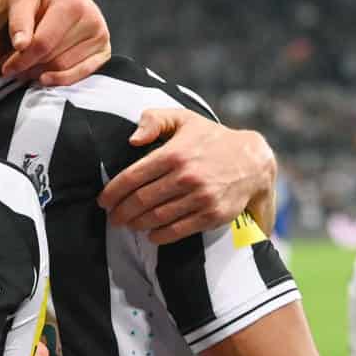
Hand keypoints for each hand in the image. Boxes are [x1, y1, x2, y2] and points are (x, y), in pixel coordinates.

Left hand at [0, 0, 110, 85]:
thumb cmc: (42, 2)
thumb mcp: (23, 3)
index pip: (43, 43)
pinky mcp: (104, 51)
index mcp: (71, 4)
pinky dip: (62, 80)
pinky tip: (46, 78)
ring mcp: (101, 36)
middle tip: (16, 69)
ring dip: (42, 73)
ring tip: (29, 68)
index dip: (23, 59)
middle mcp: (91, 19)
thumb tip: (20, 45)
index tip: (8, 69)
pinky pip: (82, 74)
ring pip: (65, 67)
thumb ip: (19, 22)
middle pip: (54, 58)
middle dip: (31, 67)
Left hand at [99, 113, 275, 245]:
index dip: (113, 192)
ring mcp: (200, 198)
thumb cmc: (211, 139)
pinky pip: (178, 230)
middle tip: (113, 217)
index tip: (103, 201)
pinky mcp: (212, 215)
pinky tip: (151, 234)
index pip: (132, 177)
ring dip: (137, 224)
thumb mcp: (184, 119)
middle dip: (121, 212)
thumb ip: (155, 120)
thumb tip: (132, 139)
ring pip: (157, 218)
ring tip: (128, 224)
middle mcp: (186, 176)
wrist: (252, 161)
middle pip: (141, 201)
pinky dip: (160, 236)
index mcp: (174, 153)